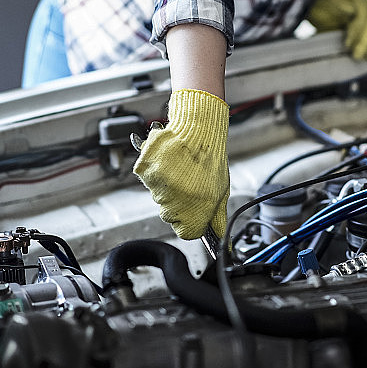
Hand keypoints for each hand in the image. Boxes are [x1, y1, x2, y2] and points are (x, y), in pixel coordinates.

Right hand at [133, 88, 228, 239]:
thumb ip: (217, 218)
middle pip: (170, 216)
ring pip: (159, 198)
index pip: (186, 232)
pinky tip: (169, 163)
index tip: (194, 210)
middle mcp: (175, 200)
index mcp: (197, 208)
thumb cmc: (210, 158)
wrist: (197, 129)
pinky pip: (149, 181)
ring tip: (180, 170)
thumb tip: (220, 239)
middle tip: (189, 182)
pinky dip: (156, 173)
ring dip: (167, 186)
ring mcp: (158, 186)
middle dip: (179, 203)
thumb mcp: (221, 191)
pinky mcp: (145, 172)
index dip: (191, 221)